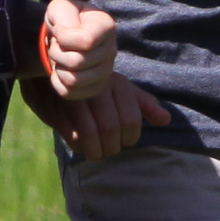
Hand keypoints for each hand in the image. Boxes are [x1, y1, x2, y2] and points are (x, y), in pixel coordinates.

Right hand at [21, 72, 170, 161]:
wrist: (54, 67)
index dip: (132, 136)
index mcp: (114, 82)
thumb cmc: (94, 84)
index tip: (128, 141)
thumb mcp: (120, 89)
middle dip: (113, 146)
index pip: (131, 118)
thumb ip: (142, 103)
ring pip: (90, 134)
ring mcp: (72, 98)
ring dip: (97, 150)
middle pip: (110, 127)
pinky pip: (71, 135)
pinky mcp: (53, 108)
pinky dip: (80, 146)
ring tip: (98, 153)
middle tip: (112, 149)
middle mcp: (94, 88)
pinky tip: (82, 146)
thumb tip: (166, 120)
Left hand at [41, 0, 120, 100]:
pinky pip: (69, 93)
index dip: (63, 37)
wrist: (66, 34)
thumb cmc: (64, 19)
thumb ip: (62, 15)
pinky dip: (57, 82)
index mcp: (107, 26)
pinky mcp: (95, 88)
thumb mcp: (60, 7)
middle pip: (76, 62)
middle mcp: (112, 50)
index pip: (86, 41)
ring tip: (59, 57)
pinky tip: (60, 70)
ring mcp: (106, 71)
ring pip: (73, 80)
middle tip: (56, 45)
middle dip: (56, 52)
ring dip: (57, 67)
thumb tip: (65, 35)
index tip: (58, 30)